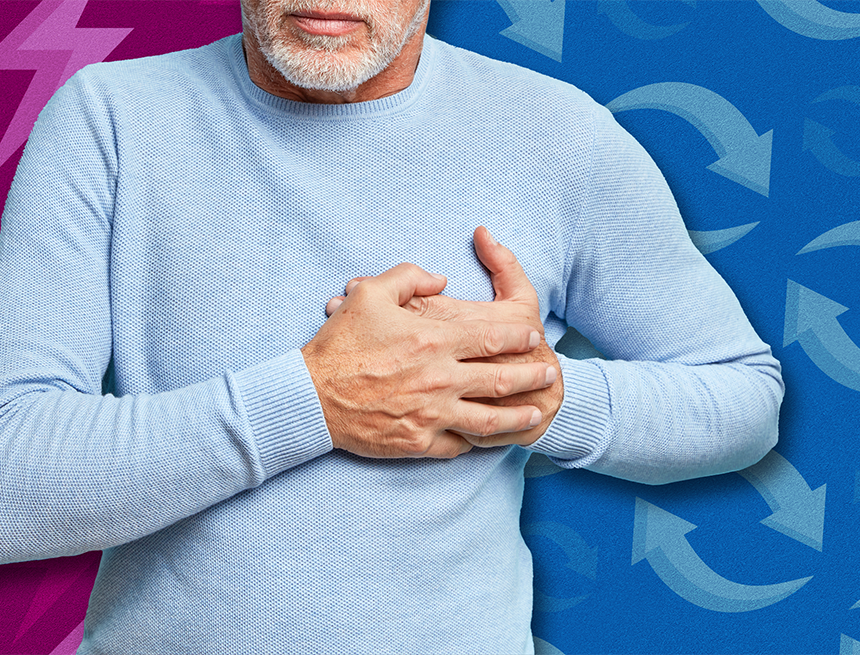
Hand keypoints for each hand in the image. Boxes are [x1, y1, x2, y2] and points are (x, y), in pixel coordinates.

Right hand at [302, 261, 556, 458]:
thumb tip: (440, 279)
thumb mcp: (370, 293)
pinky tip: (488, 439)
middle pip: (501, 379)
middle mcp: (440, 380)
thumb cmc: (339, 344)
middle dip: (532, 376)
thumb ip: (409, 276)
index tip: (534, 336)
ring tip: (536, 412)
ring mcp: (431, 415)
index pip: (492, 338)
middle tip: (550, 373)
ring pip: (489, 418)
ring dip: (518, 415)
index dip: (519, 337)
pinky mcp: (417, 442)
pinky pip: (457, 445)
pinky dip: (476, 442)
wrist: (310, 397)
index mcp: (433, 341)